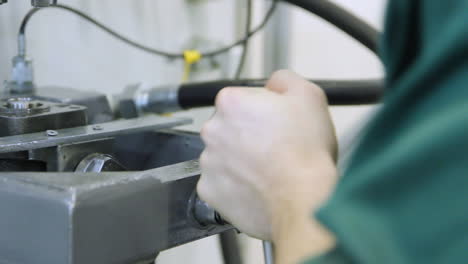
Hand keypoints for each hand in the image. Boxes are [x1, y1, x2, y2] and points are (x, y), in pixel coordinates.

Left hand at [197, 70, 337, 261]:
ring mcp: (208, 162)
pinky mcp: (208, 190)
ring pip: (223, 156)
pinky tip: (256, 186)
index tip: (275, 124)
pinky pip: (220, 183)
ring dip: (240, 161)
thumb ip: (284, 79)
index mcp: (231, 103)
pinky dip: (234, 185)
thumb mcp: (309, 96)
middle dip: (246, 135)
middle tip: (274, 148)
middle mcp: (212, 130)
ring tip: (268, 171)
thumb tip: (273, 83)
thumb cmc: (305, 152)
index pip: (240, 99)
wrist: (302, 200)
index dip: (261, 111)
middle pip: (228, 128)